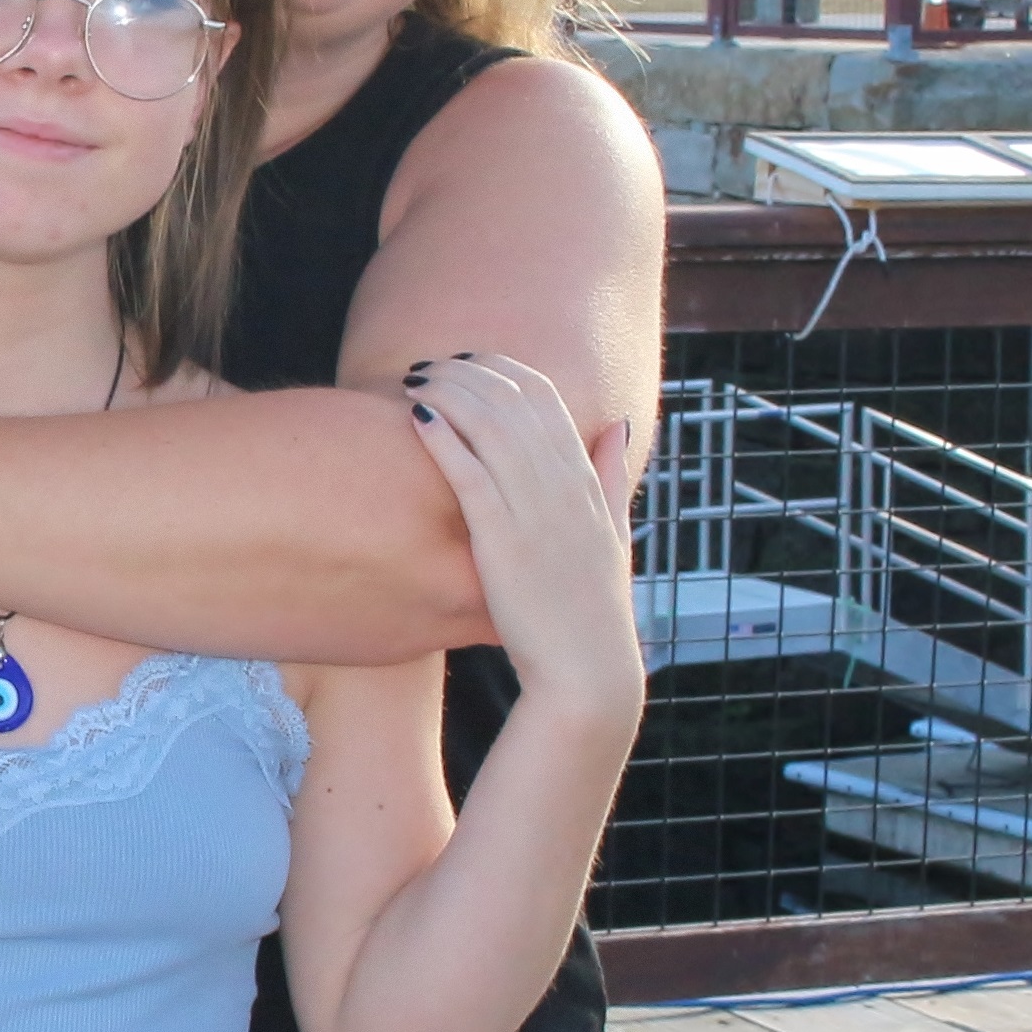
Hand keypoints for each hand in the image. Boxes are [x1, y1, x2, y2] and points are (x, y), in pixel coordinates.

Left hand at [406, 357, 643, 732]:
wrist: (587, 670)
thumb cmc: (590, 607)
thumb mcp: (611, 534)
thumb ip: (609, 475)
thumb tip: (618, 424)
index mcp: (585, 481)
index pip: (546, 399)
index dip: (503, 369)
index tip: (465, 361)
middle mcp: (563, 487)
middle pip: (514, 402)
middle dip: (467, 371)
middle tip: (427, 363)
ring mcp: (535, 512)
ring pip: (492, 427)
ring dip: (450, 393)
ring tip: (413, 379)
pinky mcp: (504, 541)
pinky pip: (471, 474)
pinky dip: (445, 438)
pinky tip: (417, 416)